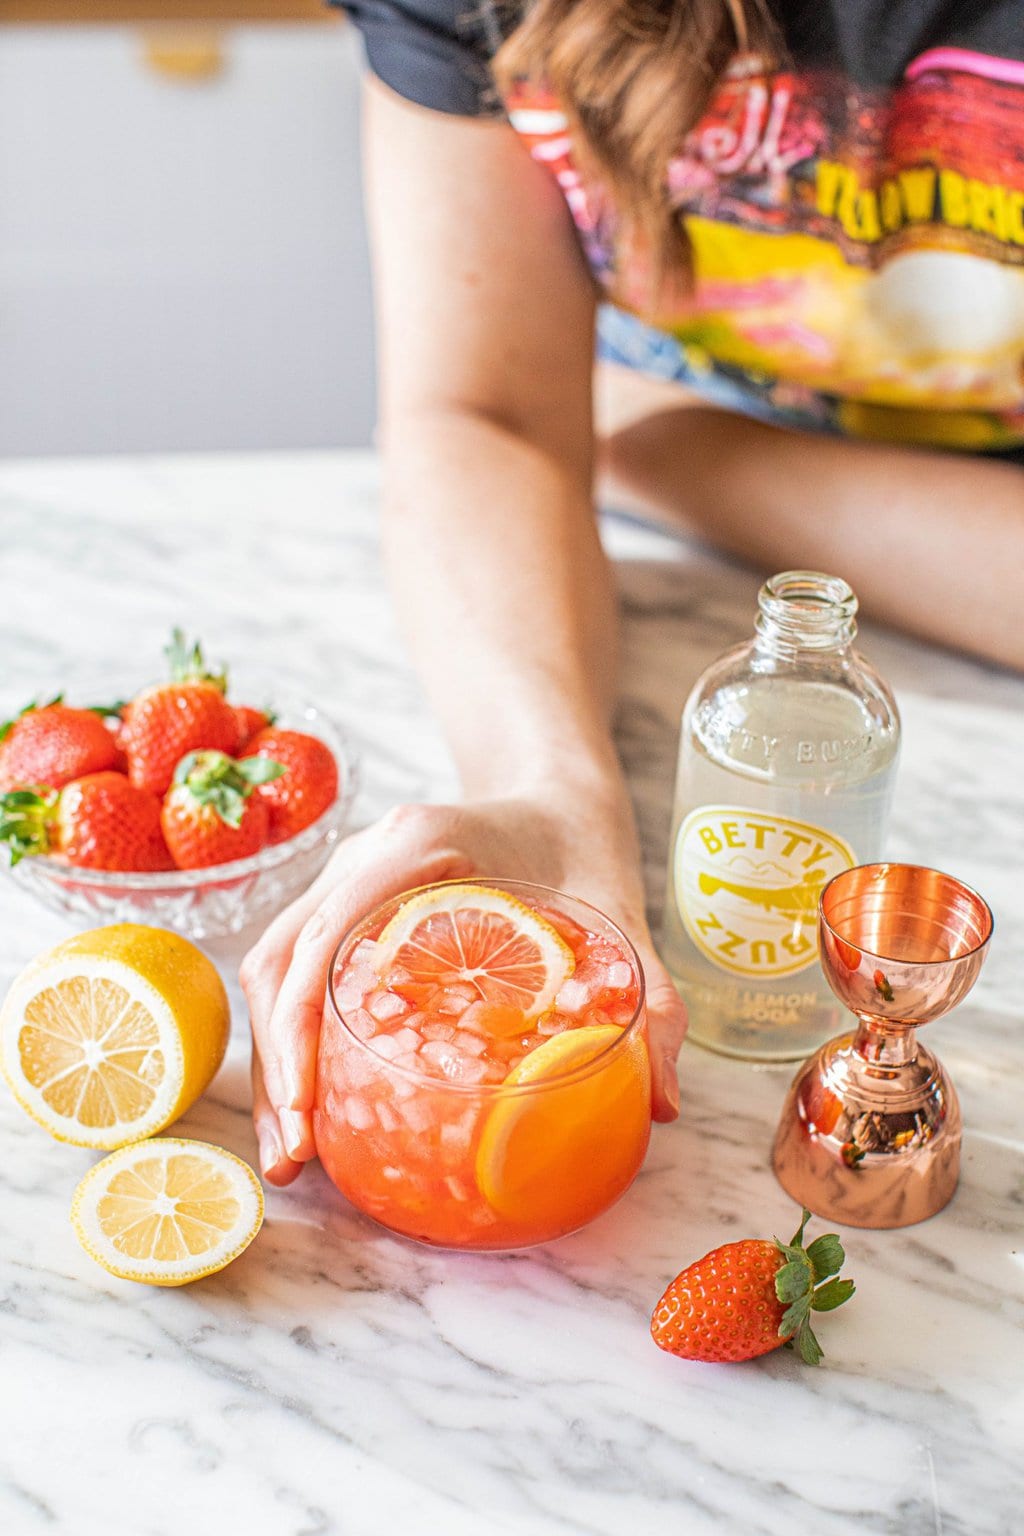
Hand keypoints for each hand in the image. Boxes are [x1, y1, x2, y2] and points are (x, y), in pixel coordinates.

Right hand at [240, 786, 686, 1184]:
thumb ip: (651, 997)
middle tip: (294, 1158)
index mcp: (416, 844)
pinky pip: (297, 972)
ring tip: (291, 1155)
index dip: (301, 1024)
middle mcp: (361, 856)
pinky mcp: (344, 907)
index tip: (307, 1107)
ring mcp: (344, 880)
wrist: (555, 795)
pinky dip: (292, 1041)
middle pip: (279, 960)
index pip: (326, 933)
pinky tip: (311, 1109)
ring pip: (274, 969)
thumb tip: (661, 1103)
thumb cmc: (580, 844)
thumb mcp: (620, 913)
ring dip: (272, 1062)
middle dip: (276, 1065)